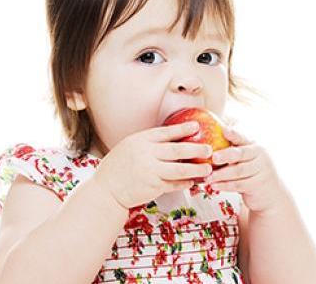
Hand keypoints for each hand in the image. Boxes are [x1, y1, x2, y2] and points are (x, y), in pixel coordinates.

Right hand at [94, 121, 213, 208]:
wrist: (106, 190)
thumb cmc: (117, 166)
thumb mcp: (129, 146)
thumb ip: (148, 143)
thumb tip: (170, 139)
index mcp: (140, 141)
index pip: (165, 132)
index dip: (182, 128)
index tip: (196, 125)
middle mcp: (146, 155)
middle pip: (177, 150)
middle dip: (195, 149)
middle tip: (209, 148)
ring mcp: (150, 172)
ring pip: (179, 170)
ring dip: (196, 169)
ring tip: (208, 169)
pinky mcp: (153, 187)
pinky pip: (174, 184)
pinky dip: (185, 183)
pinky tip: (193, 181)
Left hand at [206, 126, 287, 213]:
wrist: (271, 192)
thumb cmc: (250, 170)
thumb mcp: (245, 157)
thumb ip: (232, 147)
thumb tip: (214, 134)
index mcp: (253, 144)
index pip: (242, 138)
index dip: (234, 134)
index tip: (225, 130)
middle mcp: (259, 155)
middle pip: (240, 154)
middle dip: (226, 155)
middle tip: (214, 157)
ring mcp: (261, 170)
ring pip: (238, 171)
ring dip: (221, 174)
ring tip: (208, 176)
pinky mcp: (258, 185)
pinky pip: (239, 184)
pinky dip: (225, 186)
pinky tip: (214, 185)